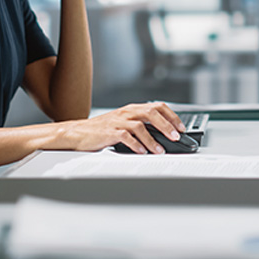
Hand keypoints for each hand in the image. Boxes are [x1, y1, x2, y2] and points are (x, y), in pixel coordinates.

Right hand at [69, 102, 185, 153]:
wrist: (77, 132)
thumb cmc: (102, 130)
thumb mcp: (124, 123)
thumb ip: (141, 126)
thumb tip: (163, 136)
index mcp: (132, 109)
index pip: (157, 107)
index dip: (172, 116)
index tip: (181, 128)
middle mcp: (127, 112)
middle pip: (152, 113)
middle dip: (166, 125)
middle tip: (176, 137)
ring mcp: (118, 121)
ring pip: (140, 126)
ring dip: (152, 139)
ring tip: (160, 150)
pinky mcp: (109, 132)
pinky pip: (125, 136)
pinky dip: (136, 145)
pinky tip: (141, 152)